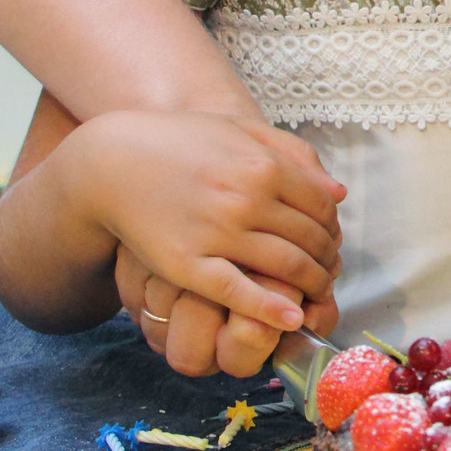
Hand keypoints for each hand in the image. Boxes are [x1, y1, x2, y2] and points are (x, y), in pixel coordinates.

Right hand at [53, 108, 344, 376]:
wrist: (112, 162)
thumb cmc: (179, 144)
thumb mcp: (237, 131)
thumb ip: (291, 154)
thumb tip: (338, 192)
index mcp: (264, 165)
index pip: (323, 207)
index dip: (333, 228)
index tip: (331, 242)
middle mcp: (247, 198)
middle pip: (311, 239)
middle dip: (327, 260)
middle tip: (328, 273)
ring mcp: (218, 233)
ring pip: (287, 268)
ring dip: (313, 286)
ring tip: (316, 295)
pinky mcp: (189, 264)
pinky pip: (241, 292)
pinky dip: (273, 309)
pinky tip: (291, 319)